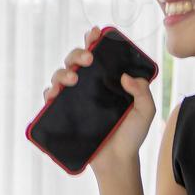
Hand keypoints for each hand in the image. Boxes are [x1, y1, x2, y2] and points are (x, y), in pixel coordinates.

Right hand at [42, 27, 155, 174]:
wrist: (117, 161)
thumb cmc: (132, 136)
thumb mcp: (145, 111)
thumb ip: (142, 92)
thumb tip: (126, 76)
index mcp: (107, 80)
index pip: (98, 54)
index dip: (93, 40)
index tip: (95, 33)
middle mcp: (89, 86)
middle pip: (76, 60)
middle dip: (78, 53)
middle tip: (88, 58)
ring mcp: (75, 99)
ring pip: (61, 75)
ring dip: (63, 72)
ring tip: (74, 78)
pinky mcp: (64, 113)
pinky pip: (50, 97)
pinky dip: (50, 92)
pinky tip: (55, 93)